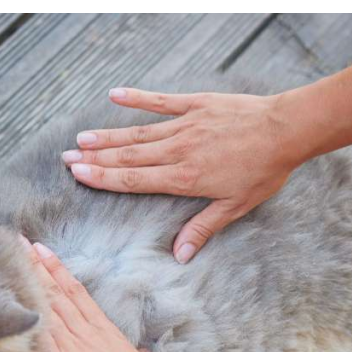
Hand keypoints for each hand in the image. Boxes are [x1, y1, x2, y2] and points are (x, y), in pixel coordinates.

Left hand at [22, 238, 167, 351]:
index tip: (44, 251)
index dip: (58, 269)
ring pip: (46, 305)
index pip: (76, 291)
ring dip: (28, 282)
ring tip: (13, 261)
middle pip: (56, 291)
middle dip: (37, 266)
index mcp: (103, 328)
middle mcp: (84, 330)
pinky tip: (10, 302)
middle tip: (20, 243)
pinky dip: (25, 316)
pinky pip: (37, 335)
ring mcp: (69, 344)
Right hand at [61, 87, 304, 262]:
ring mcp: (185, 124)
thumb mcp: (235, 206)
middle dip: (95, 158)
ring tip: (82, 138)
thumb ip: (203, 228)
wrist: (285, 130)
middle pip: (128, 156)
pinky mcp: (197, 104)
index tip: (79, 174)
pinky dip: (138, 98)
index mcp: (184, 178)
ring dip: (108, 136)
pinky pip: (161, 101)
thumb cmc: (264, 170)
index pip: (134, 180)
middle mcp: (177, 150)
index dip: (103, 177)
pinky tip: (115, 95)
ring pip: (138, 132)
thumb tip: (180, 256)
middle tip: (66, 157)